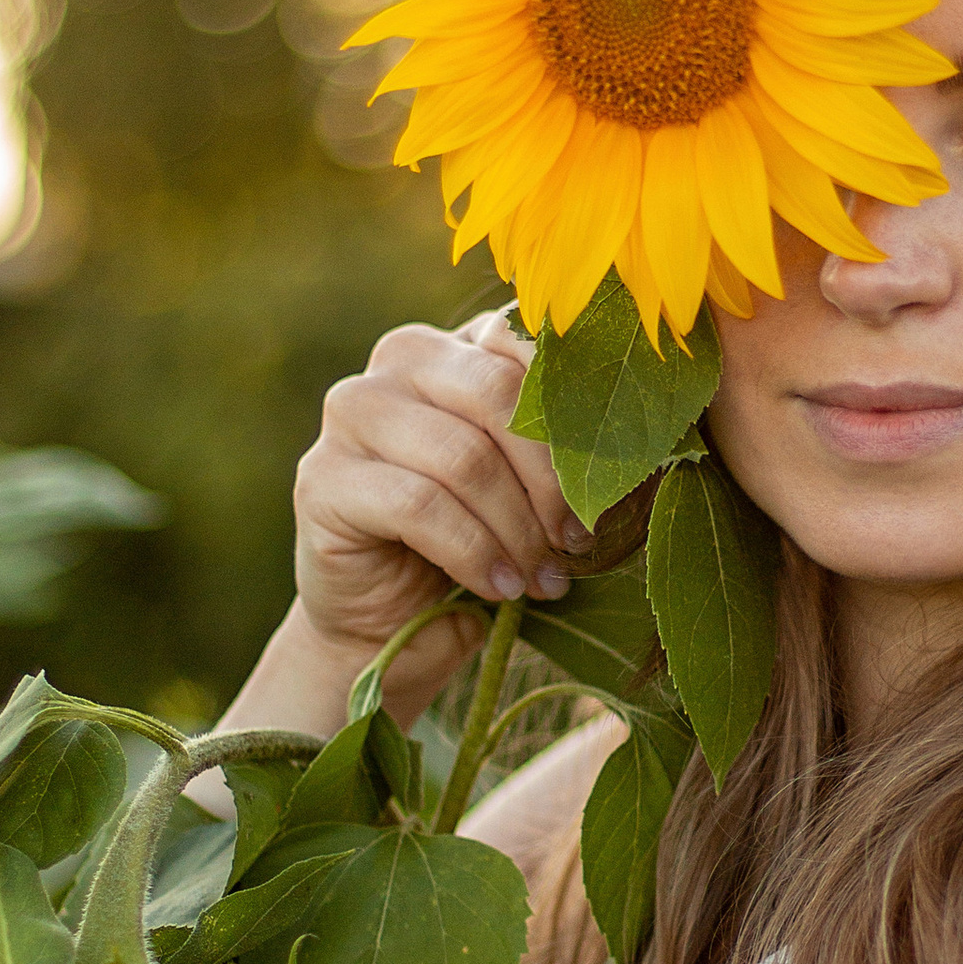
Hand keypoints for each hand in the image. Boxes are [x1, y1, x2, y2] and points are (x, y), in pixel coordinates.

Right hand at [288, 313, 585, 712]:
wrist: (391, 623)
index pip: (528, 340)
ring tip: (540, 578)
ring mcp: (353, 412)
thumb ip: (569, 454)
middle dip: (550, 479)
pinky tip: (498, 587)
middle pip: (497, 394)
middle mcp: (402, 359)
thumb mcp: (535, 491)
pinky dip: (473, 553)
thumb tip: (641, 454)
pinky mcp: (321, 476)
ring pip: (460, 455)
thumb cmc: (481, 546)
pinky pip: (417, 504)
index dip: (577, 415)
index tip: (608, 487)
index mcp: (463, 346)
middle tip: (576, 541)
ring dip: (515, 529)